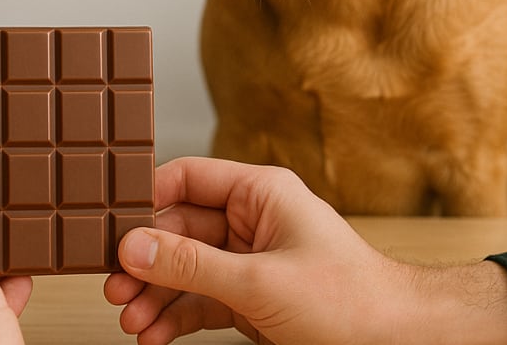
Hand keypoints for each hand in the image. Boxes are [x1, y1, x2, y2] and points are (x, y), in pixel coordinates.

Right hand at [103, 157, 506, 344]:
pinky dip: (174, 318)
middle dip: (144, 263)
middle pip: (177, 230)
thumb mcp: (260, 282)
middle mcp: (251, 221)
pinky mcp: (249, 299)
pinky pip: (199, 301)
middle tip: (114, 287)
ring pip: (183, 271)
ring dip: (154, 296)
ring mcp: (248, 262)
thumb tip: (133, 247)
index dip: (145, 199)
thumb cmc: (350, 301)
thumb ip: (191, 265)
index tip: (110, 225)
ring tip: (130, 320)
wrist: (396, 343)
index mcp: (260, 193)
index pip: (187, 178)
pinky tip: (153, 334)